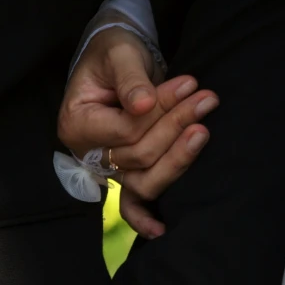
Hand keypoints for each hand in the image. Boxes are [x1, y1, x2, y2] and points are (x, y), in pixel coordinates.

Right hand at [58, 18, 218, 237]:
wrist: (117, 60)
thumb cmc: (114, 53)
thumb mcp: (119, 53)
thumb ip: (130, 78)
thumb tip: (143, 104)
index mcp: (77, 124)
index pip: (125, 130)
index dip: (160, 111)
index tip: (189, 85)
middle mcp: (88, 154)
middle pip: (139, 155)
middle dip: (176, 127)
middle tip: (207, 98)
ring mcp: (109, 168)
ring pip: (145, 181)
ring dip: (179, 158)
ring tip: (204, 129)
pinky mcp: (127, 174)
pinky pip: (133, 204)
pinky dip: (145, 219)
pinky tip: (163, 231)